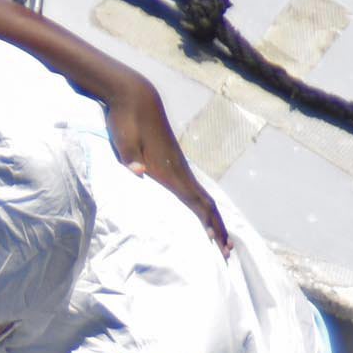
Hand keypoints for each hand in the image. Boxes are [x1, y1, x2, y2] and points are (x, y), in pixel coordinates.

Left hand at [104, 79, 228, 250]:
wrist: (134, 98)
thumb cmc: (126, 120)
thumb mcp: (124, 140)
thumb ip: (130, 159)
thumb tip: (138, 173)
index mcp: (170, 172)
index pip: (197, 203)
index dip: (208, 223)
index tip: (218, 244)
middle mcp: (180, 171)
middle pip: (206, 205)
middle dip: (217, 229)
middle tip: (228, 254)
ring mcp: (177, 167)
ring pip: (202, 199)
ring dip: (212, 220)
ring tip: (221, 240)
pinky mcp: (171, 164)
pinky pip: (192, 191)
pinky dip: (201, 207)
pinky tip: (199, 214)